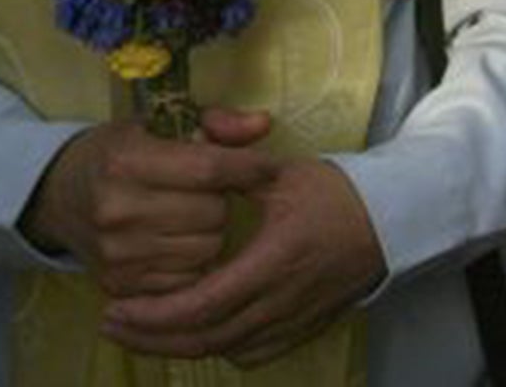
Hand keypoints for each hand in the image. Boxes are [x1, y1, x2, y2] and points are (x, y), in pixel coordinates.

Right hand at [21, 108, 275, 299]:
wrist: (61, 196)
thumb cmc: (118, 152)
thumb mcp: (157, 123)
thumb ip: (215, 123)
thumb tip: (263, 124)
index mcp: (127, 161)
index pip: (208, 169)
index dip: (247, 167)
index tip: (266, 166)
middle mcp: (119, 209)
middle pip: (212, 213)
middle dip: (221, 199)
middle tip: (209, 191)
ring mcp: (118, 252)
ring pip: (207, 248)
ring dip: (211, 232)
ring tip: (192, 215)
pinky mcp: (121, 284)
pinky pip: (188, 278)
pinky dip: (193, 261)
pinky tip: (179, 242)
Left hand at [100, 153, 385, 367]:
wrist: (392, 221)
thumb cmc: (335, 192)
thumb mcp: (280, 173)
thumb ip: (229, 168)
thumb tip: (186, 152)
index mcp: (272, 260)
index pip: (203, 303)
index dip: (155, 314)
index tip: (117, 307)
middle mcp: (281, 300)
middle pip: (205, 337)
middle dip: (152, 337)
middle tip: (113, 324)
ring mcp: (293, 321)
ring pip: (225, 350)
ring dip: (179, 346)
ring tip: (142, 331)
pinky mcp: (302, 329)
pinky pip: (252, 354)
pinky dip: (217, 348)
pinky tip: (196, 334)